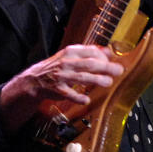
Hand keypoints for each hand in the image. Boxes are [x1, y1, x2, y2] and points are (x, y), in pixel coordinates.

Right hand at [0, 44, 123, 132]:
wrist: (34, 79)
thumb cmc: (57, 66)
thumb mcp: (70, 55)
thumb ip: (88, 53)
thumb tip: (109, 52)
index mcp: (70, 52)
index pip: (91, 51)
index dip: (104, 56)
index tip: (112, 61)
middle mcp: (66, 63)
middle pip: (90, 64)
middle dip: (106, 67)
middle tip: (118, 70)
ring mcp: (61, 76)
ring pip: (82, 78)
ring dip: (97, 80)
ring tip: (108, 82)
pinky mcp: (57, 89)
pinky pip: (70, 94)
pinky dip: (78, 97)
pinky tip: (86, 99)